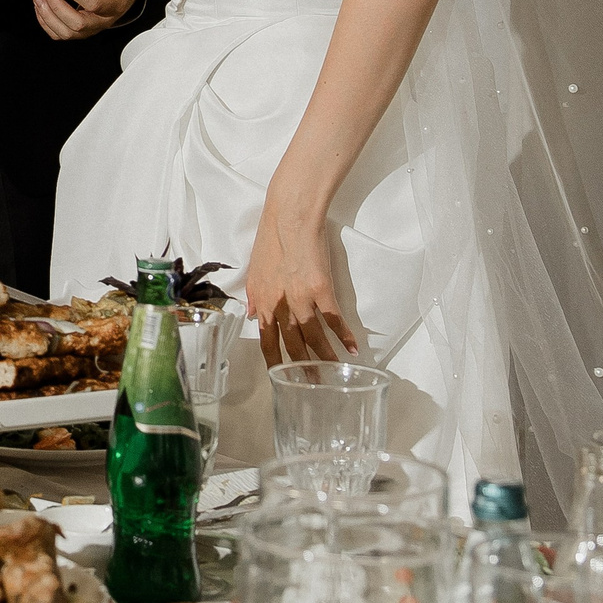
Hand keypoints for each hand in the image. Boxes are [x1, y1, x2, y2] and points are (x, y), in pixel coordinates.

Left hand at [31, 0, 141, 39]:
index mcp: (115, 4)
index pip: (94, 4)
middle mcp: (103, 20)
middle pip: (78, 24)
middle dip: (58, 8)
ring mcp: (90, 28)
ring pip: (67, 33)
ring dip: (48, 17)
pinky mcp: (79, 30)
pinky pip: (60, 34)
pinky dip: (46, 23)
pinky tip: (39, 7)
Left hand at [246, 204, 358, 365]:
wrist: (289, 217)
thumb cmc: (272, 239)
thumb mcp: (255, 270)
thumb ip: (254, 296)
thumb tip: (251, 315)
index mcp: (261, 301)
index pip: (266, 340)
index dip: (276, 361)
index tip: (283, 376)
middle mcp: (278, 305)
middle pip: (292, 346)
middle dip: (302, 369)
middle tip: (312, 385)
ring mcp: (300, 299)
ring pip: (313, 338)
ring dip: (325, 359)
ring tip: (334, 374)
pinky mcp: (321, 290)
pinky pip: (334, 320)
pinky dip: (344, 337)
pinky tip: (352, 349)